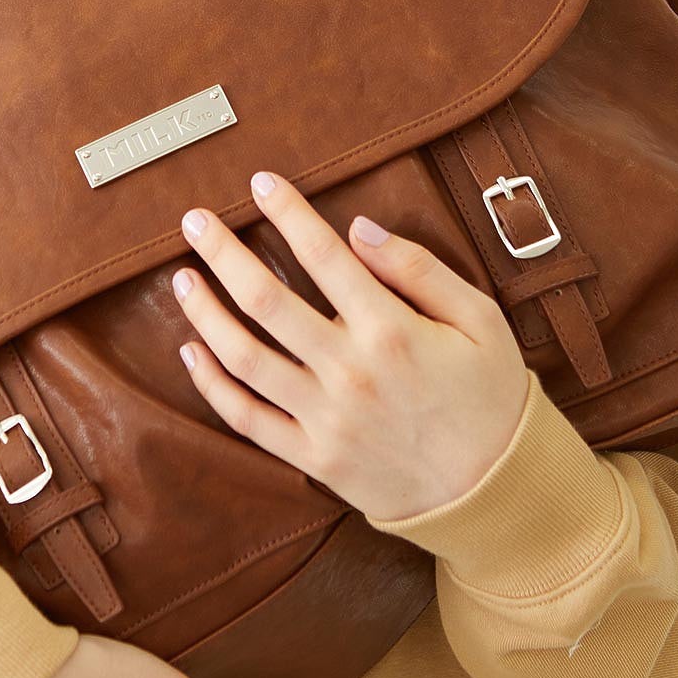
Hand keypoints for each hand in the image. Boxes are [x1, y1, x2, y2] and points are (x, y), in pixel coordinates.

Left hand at [171, 170, 530, 520]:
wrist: (495, 494)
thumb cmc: (491, 398)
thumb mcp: (480, 319)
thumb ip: (419, 269)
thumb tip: (358, 229)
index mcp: (392, 331)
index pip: (324, 257)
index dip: (288, 213)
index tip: (261, 184)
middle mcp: (349, 372)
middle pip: (265, 301)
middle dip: (223, 253)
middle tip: (195, 222)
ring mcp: (326, 418)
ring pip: (244, 358)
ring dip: (205, 312)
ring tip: (183, 278)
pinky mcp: (313, 457)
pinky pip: (247, 419)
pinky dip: (212, 384)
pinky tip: (191, 351)